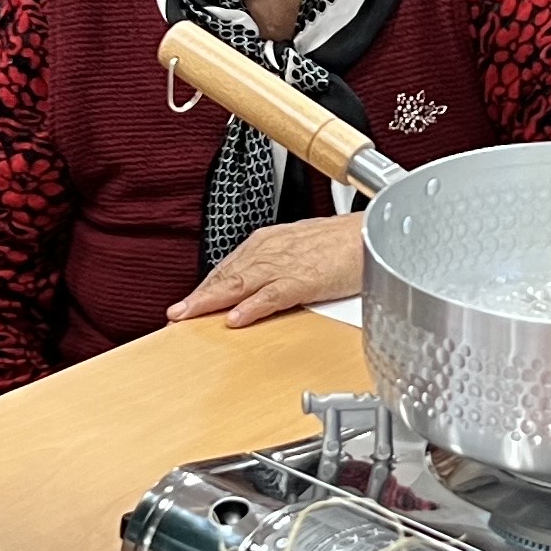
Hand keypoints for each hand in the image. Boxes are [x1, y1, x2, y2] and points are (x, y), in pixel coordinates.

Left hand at [169, 215, 366, 326]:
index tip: (187, 305)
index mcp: (269, 242)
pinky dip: (252, 307)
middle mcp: (272, 249)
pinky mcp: (305, 278)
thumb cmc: (345, 243)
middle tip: (176, 314)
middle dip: (199, 296)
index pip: (229, 269)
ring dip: (212, 301)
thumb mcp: (302, 251)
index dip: (206, 288)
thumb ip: (278, 269)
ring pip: (240, 284)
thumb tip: (258, 292)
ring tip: (190, 317)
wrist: (375, 232)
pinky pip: (272, 295)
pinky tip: (236, 318)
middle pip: (227, 276)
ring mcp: (286, 264)